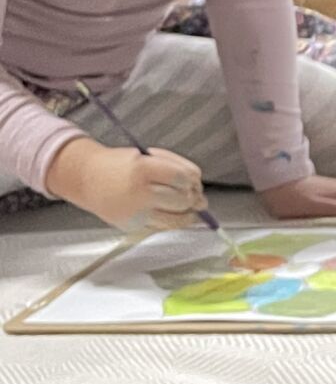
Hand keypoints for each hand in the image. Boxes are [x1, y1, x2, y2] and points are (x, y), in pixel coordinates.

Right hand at [45, 137, 208, 233]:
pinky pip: (164, 227)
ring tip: (185, 205)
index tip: (192, 178)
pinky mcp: (134, 227)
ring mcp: (136, 213)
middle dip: (193, 196)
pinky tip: (171, 212)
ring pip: (178, 219)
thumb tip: (200, 193)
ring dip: (188, 213)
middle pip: (183, 199)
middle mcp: (139, 192)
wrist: (86, 178)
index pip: (182, 177)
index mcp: (142, 168)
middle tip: (191, 193)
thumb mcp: (145, 156)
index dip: (193, 179)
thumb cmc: (119, 165)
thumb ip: (174, 168)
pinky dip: (174, 220)